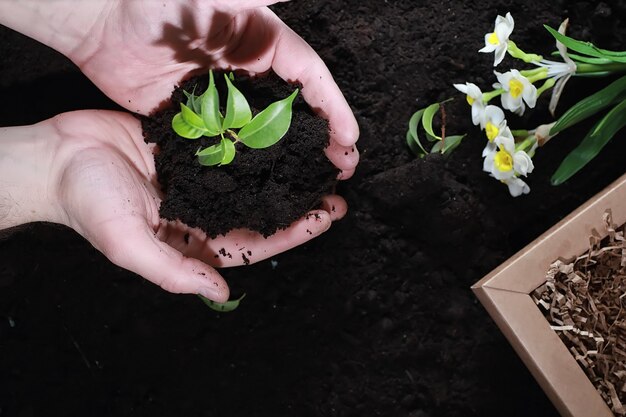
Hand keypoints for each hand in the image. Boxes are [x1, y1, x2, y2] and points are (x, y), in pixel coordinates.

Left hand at [0, 0, 357, 177]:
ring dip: (292, 154)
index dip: (333, 106)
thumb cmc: (154, 2)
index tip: (349, 137)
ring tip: (312, 181)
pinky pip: (231, 140)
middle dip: (323, 136)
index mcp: (261, 40)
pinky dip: (250, 160)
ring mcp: (225, 95)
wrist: (97, 21)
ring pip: (268, 128)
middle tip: (341, 167)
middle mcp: (249, 70)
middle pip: (296, 107)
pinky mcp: (200, 115)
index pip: (308, 75)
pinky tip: (265, 182)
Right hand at [0, 110, 346, 300]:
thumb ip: (173, 270)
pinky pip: (229, 149)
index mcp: (192, 240)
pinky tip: (279, 136)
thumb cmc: (87, 203)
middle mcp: (201, 211)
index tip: (327, 217)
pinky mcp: (188, 148)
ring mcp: (197, 179)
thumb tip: (220, 290)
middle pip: (260, 210)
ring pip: (250, 179)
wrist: (57, 155)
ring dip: (281, 173)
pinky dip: (254, 146)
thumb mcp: (128, 243)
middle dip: (298, 204)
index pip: (253, 241)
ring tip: (317, 163)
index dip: (293, 232)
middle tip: (336, 191)